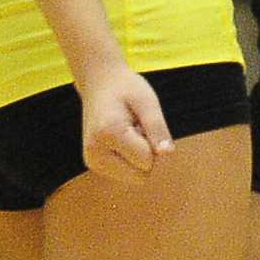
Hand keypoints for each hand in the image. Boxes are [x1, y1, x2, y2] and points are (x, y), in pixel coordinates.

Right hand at [78, 64, 171, 183]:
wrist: (99, 82)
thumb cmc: (126, 88)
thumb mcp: (147, 101)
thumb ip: (157, 128)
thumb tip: (167, 154)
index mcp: (109, 133)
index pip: (147, 161)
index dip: (153, 142)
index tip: (141, 122)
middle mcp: (95, 152)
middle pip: (141, 175)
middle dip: (146, 154)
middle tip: (136, 127)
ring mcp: (92, 161)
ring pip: (134, 178)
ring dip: (138, 157)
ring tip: (128, 131)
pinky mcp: (93, 164)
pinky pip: (126, 174)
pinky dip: (129, 160)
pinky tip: (121, 139)